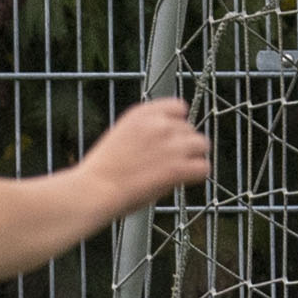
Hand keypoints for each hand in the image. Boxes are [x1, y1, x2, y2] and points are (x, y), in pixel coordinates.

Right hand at [79, 96, 209, 209]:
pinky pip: (204, 167)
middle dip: (183, 145)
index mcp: (142, 113)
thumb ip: (145, 133)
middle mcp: (159, 124)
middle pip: (190, 129)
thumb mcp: (120, 136)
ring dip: (193, 158)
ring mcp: (170, 145)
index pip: (178, 107)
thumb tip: (169, 143)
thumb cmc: (101, 172)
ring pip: (202, 145)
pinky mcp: (177, 168)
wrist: (94, 190)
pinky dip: (197, 175)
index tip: (169, 140)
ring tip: (178, 172)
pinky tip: (183, 181)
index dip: (177, 124)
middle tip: (168, 163)